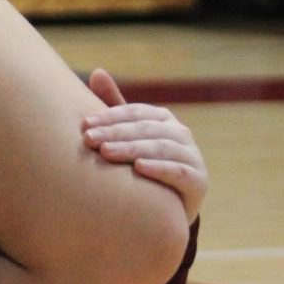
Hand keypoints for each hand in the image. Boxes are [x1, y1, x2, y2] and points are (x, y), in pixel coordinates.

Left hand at [82, 68, 207, 225]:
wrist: (170, 211)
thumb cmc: (144, 166)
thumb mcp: (130, 137)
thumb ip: (115, 107)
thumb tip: (97, 71)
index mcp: (163, 119)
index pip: (134, 112)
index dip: (109, 116)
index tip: (84, 124)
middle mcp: (180, 133)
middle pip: (145, 128)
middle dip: (115, 132)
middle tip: (89, 139)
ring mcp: (192, 156)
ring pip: (160, 147)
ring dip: (132, 148)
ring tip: (107, 152)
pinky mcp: (198, 181)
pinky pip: (178, 171)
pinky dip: (159, 168)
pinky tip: (138, 168)